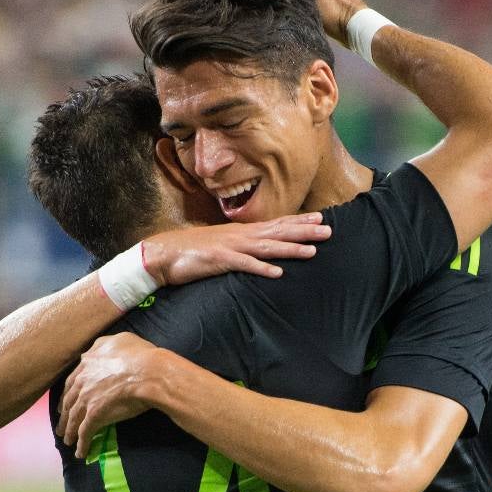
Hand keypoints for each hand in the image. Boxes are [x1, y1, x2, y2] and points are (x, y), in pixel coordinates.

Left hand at [57, 334, 159, 458]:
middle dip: (64, 414)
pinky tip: (81, 452)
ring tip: (67, 441)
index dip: (68, 393)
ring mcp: (86, 398)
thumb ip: (106, 344)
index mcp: (88, 362)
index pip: (73, 380)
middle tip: (62, 425)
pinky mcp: (94, 414)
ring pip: (73, 417)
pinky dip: (82, 443)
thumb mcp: (122, 340)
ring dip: (69, 431)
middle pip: (69, 400)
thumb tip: (100, 348)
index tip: (65, 402)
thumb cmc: (141, 355)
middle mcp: (83, 380)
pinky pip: (85, 432)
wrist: (148, 373)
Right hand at [143, 213, 330, 284]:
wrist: (162, 253)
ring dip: (290, 248)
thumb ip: (241, 247)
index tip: (320, 219)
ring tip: (312, 250)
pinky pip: (244, 265)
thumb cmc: (192, 252)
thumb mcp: (221, 246)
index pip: (275, 224)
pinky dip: (261, 268)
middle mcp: (239, 236)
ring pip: (266, 247)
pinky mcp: (219, 260)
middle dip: (304, 231)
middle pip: (277, 232)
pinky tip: (278, 273)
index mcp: (241, 232)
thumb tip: (259, 251)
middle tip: (329, 230)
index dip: (299, 222)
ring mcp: (230, 247)